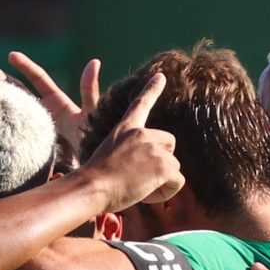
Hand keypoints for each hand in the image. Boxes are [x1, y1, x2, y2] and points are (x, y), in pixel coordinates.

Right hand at [0, 50, 100, 160]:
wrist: (90, 173)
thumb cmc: (95, 141)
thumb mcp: (92, 114)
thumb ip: (90, 90)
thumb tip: (94, 61)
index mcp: (59, 103)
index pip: (39, 80)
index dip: (26, 67)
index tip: (11, 55)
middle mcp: (46, 114)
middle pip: (21, 92)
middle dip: (6, 81)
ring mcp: (37, 130)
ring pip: (15, 111)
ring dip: (0, 101)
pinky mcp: (31, 146)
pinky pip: (13, 134)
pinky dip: (0, 126)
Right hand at [78, 71, 181, 211]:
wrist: (91, 187)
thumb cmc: (94, 180)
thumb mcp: (108, 157)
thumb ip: (129, 155)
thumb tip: (145, 171)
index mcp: (125, 128)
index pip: (140, 104)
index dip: (151, 90)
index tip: (161, 76)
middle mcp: (142, 133)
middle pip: (169, 143)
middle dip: (162, 161)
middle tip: (139, 177)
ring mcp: (154, 147)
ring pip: (174, 166)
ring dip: (161, 182)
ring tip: (137, 188)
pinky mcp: (163, 165)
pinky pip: (177, 183)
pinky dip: (166, 193)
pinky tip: (146, 194)